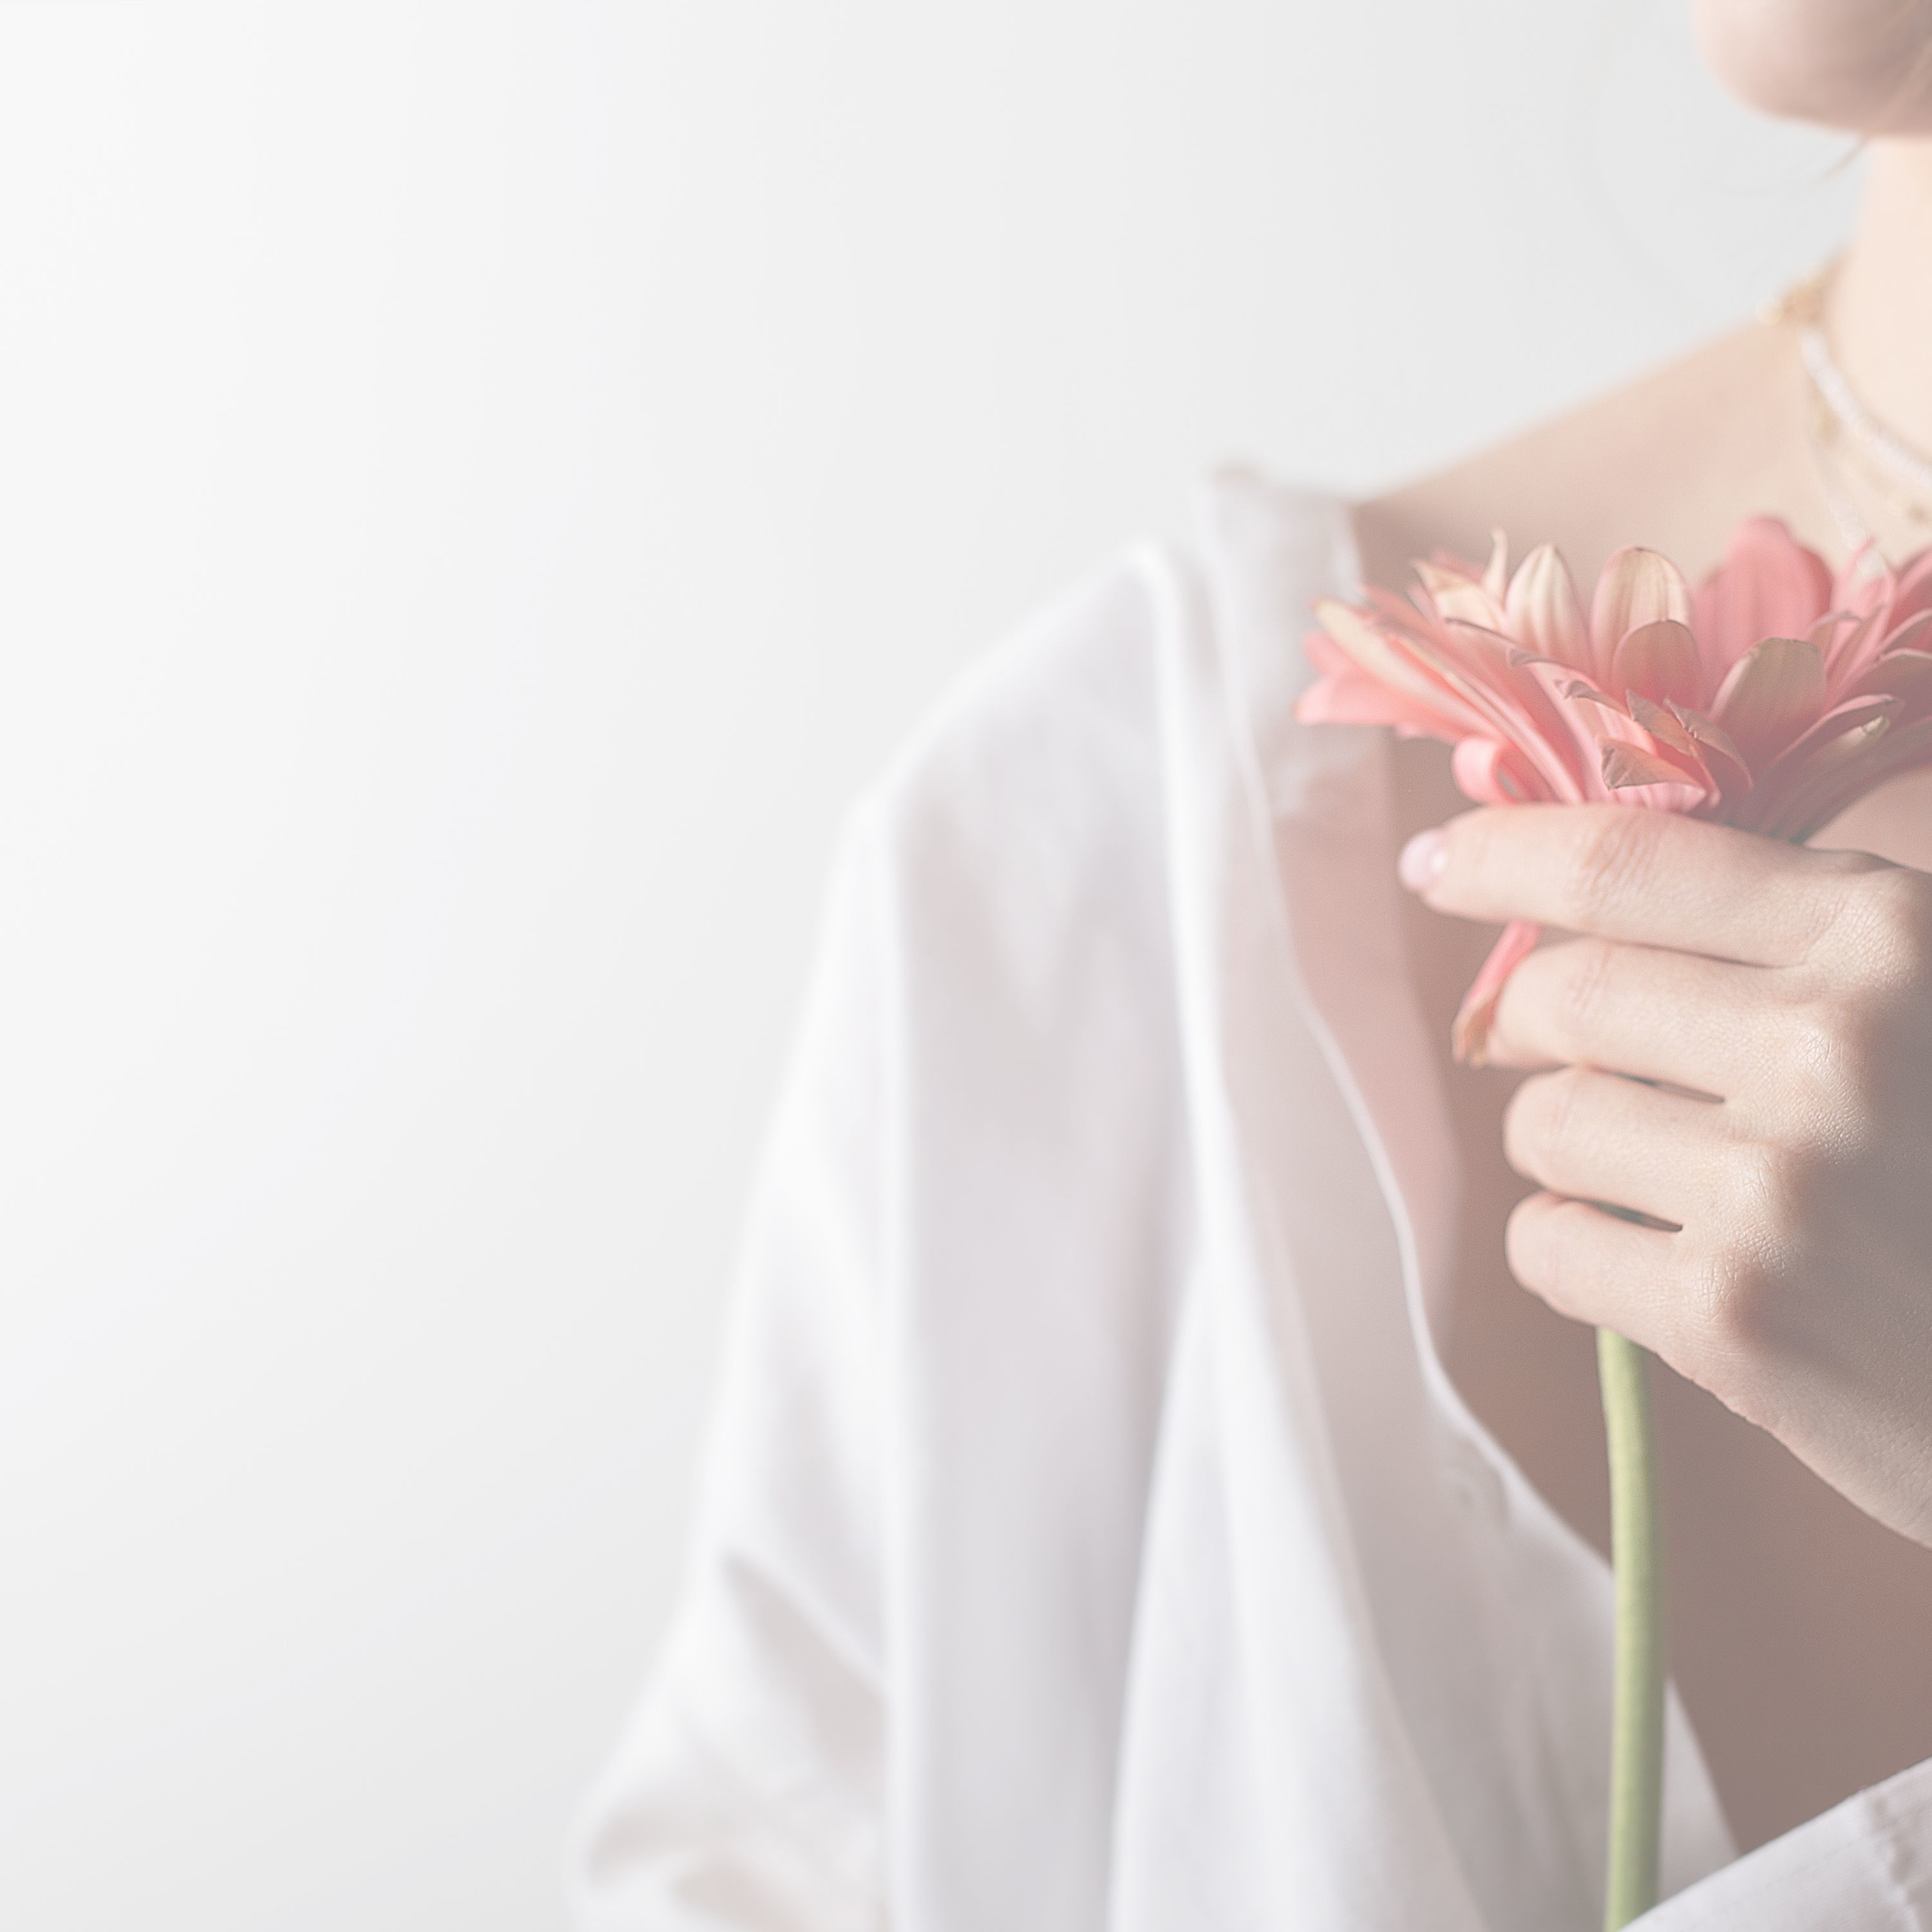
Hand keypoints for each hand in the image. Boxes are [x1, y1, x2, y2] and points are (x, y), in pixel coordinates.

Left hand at [1403, 804, 1931, 1547]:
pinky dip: (1572, 1247)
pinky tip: (1643, 1258)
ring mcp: (1779, 1187)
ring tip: (1651, 1172)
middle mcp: (1831, 1045)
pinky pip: (1551, 1246)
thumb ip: (1806, 936)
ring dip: (1567, 1143)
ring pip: (1545, 1122)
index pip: (1627, 862)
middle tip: (1573, 1053)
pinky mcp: (1738, 1320)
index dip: (1506, 852)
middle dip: (1541, 1022)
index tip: (1438, 863)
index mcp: (1889, 938)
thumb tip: (1589, 897)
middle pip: (1560, 993)